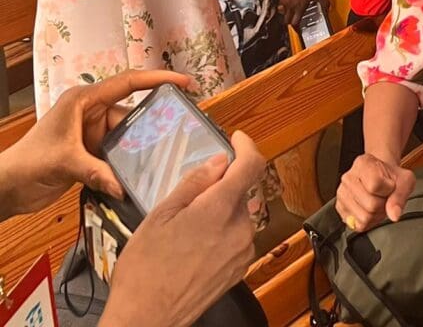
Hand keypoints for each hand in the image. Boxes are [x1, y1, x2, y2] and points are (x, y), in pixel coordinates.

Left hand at [0, 70, 191, 215]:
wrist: (5, 188)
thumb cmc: (26, 163)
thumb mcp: (63, 163)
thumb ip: (96, 172)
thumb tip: (123, 186)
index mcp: (84, 100)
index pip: (128, 82)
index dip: (158, 78)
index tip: (183, 81)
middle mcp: (91, 112)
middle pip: (132, 112)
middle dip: (152, 121)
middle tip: (180, 127)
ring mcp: (92, 132)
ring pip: (127, 135)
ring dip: (138, 147)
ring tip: (163, 155)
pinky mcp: (92, 151)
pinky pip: (118, 152)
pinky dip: (127, 161)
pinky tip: (140, 169)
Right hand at [100, 132, 264, 326]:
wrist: (145, 321)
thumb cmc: (145, 269)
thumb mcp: (160, 216)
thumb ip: (194, 183)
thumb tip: (220, 161)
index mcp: (221, 209)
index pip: (252, 164)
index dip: (246, 146)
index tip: (236, 139)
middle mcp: (240, 228)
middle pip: (241, 192)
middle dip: (221, 187)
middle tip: (190, 197)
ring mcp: (242, 252)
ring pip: (238, 216)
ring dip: (220, 212)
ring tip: (186, 228)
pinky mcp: (239, 270)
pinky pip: (236, 238)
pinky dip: (221, 233)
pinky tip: (194, 247)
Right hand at [280, 0, 325, 28]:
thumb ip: (323, 1)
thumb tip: (328, 7)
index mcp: (299, 7)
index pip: (295, 23)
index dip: (297, 28)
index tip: (298, 30)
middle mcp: (290, 6)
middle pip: (286, 21)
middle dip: (290, 23)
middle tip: (294, 22)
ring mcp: (284, 2)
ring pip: (283, 14)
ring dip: (287, 15)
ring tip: (292, 13)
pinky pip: (281, 6)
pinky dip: (284, 7)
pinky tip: (290, 4)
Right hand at [335, 153, 415, 230]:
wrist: (381, 176)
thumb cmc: (391, 177)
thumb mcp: (404, 180)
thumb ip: (401, 195)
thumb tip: (394, 214)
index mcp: (363, 163)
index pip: (375, 184)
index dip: (388, 189)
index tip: (390, 185)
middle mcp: (348, 177)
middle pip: (371, 205)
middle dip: (383, 204)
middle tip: (384, 196)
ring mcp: (342, 193)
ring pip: (364, 217)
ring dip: (376, 215)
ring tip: (378, 201)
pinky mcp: (340, 208)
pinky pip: (358, 225)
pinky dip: (369, 221)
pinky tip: (370, 209)